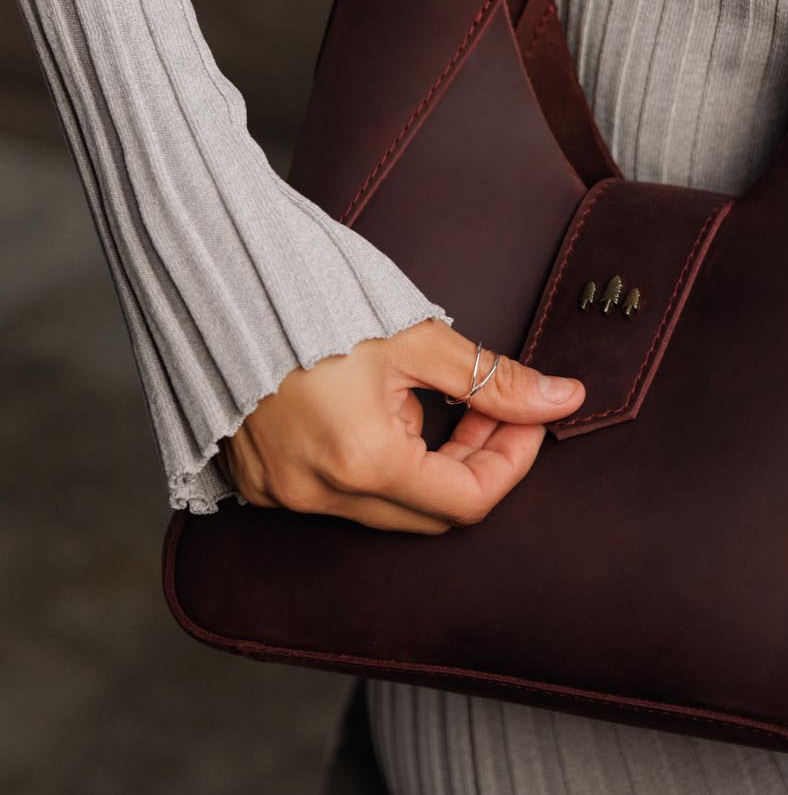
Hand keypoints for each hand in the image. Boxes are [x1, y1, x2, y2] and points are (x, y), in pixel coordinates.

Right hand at [215, 317, 583, 533]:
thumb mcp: (418, 338)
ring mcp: (282, 494)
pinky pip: (338, 494)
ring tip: (432, 396)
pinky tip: (380, 409)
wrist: (217, 282)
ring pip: (386, 506)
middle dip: (476, 460)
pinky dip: (376, 463)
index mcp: (362, 462)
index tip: (528, 417)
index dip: (512, 460)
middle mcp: (318, 493)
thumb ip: (495, 378)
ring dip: (428, 461)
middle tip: (494, 406)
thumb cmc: (314, 302)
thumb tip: (563, 398)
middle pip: (430, 512)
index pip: (468, 501)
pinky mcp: (260, 481)